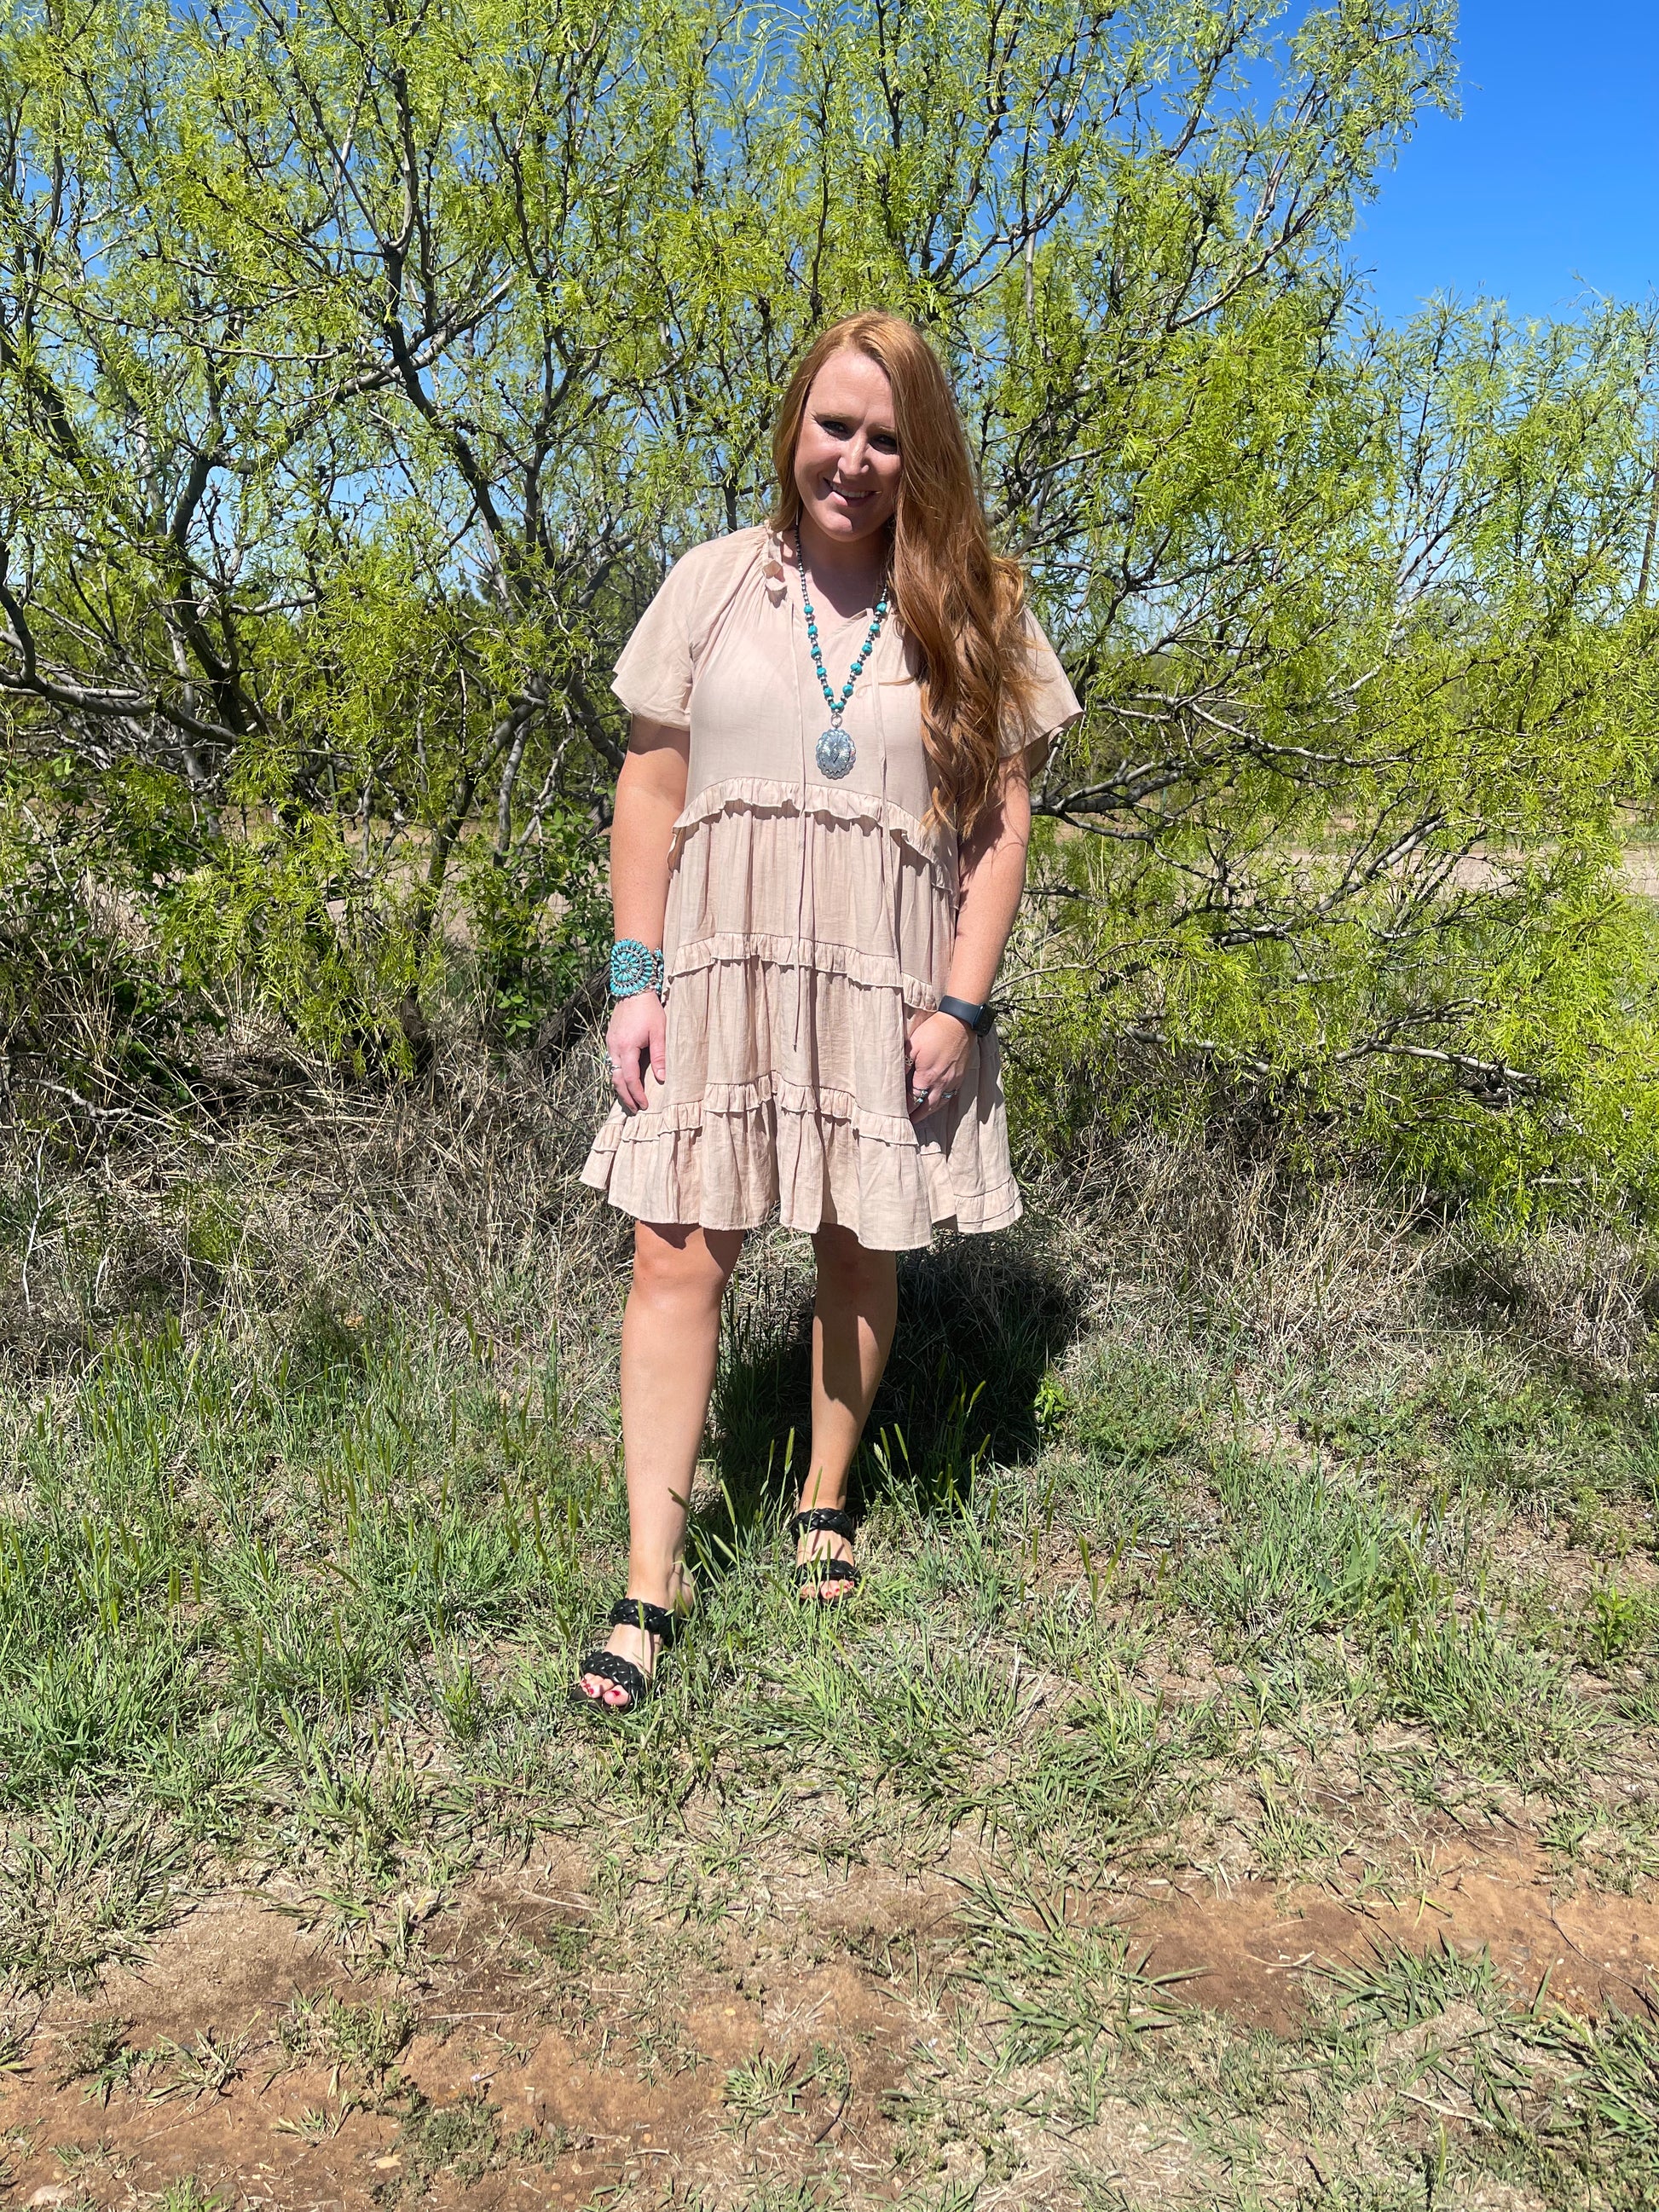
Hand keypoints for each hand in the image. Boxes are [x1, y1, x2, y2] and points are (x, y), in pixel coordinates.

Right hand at [606, 991, 664, 1112]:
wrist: (634, 989)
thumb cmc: (649, 1009)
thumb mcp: (659, 1032)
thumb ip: (660, 1055)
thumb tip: (662, 1078)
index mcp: (626, 1048)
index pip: (630, 1079)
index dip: (637, 1094)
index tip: (644, 1105)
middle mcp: (614, 1048)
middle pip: (616, 1079)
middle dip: (625, 1096)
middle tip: (635, 1109)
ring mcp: (610, 1043)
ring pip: (612, 1071)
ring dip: (621, 1086)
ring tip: (630, 1098)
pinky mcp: (611, 1039)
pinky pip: (612, 1062)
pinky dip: (618, 1074)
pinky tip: (626, 1078)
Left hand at [905, 1009, 973, 1122]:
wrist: (960, 1022)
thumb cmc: (934, 1031)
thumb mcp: (913, 1046)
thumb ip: (904, 1064)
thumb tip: (895, 1077)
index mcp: (927, 1077)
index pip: (914, 1100)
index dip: (906, 1108)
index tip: (898, 1114)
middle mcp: (941, 1083)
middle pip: (928, 1106)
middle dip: (918, 1116)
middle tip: (910, 1123)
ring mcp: (953, 1080)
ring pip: (941, 1103)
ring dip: (930, 1111)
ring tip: (922, 1115)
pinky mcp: (961, 1075)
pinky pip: (951, 1095)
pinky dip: (942, 1101)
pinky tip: (938, 1100)